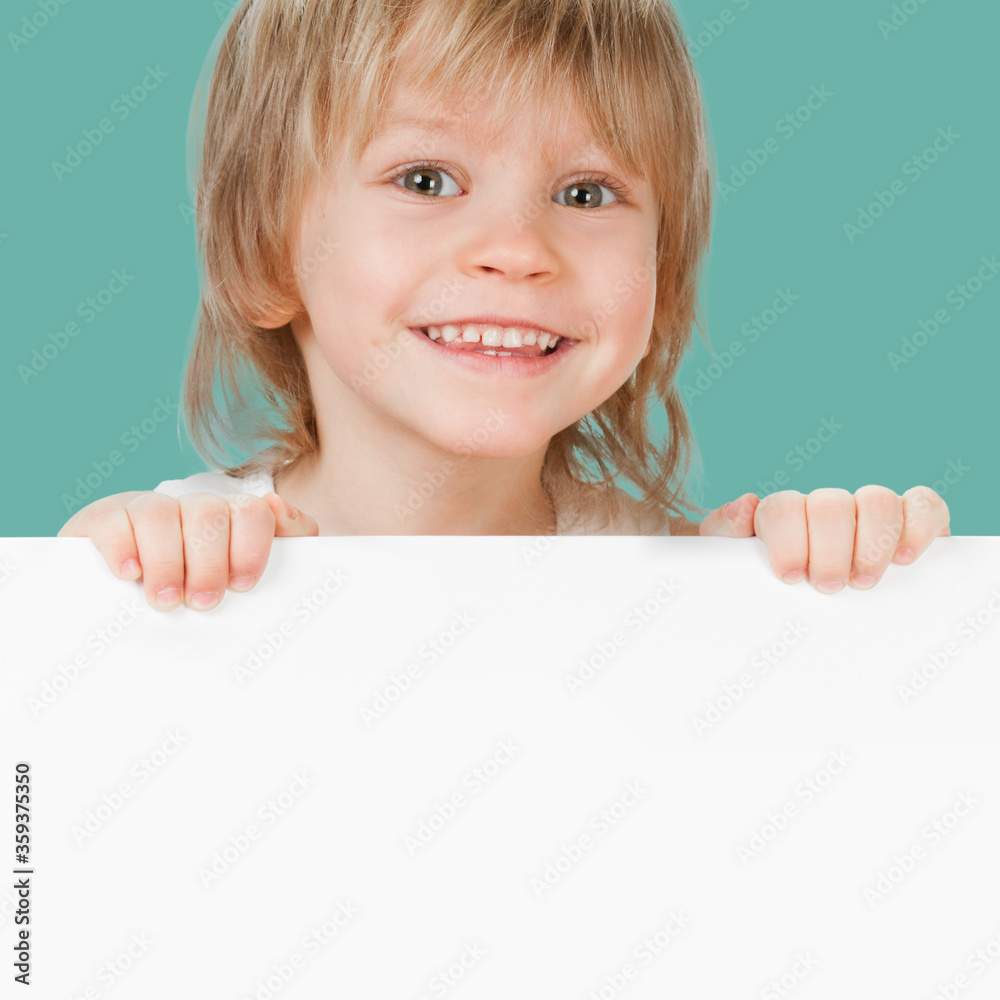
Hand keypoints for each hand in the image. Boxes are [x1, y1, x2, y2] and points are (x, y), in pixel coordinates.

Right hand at [58, 491, 317, 611]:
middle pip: (209, 513)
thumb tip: (281, 507)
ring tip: (166, 600)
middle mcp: (192, 506)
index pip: (252, 512)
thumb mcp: (244, 572)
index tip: (243, 585)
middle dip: (208, 562)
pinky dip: (122, 546)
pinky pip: (113, 519)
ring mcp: (148, 509)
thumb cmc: (201, 583)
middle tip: (203, 602)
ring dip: (166, 561)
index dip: (251, 546)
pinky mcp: (105, 519)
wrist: (128, 588)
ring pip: (161, 513)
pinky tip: (129, 573)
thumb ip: (286, 541)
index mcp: (231, 517)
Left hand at [697, 486, 950, 592]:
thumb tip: (745, 505)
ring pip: (877, 500)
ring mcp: (869, 511)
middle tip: (829, 587)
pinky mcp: (912, 521)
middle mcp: (826, 506)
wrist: (786, 598)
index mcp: (782, 514)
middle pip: (831, 504)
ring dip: (872, 543)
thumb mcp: (733, 564)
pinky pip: (924, 505)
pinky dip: (919, 526)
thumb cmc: (764, 586)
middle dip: (830, 550)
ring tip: (863, 582)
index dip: (788, 538)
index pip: (783, 508)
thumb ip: (725, 532)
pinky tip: (906, 558)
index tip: (791, 576)